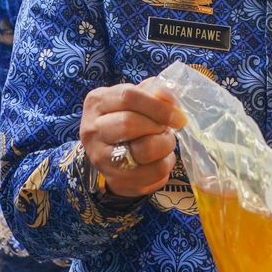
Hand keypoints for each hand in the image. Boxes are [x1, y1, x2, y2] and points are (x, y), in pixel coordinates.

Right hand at [79, 78, 186, 198]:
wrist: (110, 153)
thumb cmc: (126, 117)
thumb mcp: (135, 98)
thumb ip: (153, 91)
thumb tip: (168, 98)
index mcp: (97, 102)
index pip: (128, 97)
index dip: (158, 106)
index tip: (178, 115)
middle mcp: (92, 129)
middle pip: (129, 123)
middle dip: (158, 126)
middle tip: (166, 129)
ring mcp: (101, 158)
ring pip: (143, 151)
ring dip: (165, 146)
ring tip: (165, 142)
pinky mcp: (116, 180)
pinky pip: (152, 173)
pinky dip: (165, 164)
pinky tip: (161, 159)